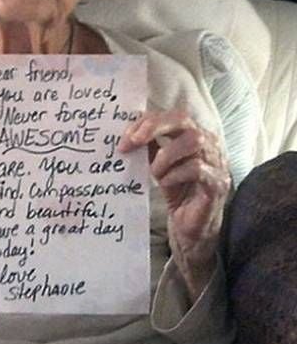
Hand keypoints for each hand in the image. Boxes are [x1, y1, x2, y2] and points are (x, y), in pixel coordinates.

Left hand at [118, 109, 230, 301]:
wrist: (191, 228)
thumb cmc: (178, 191)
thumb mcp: (159, 165)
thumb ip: (149, 147)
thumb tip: (128, 133)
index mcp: (195, 135)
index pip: (173, 115)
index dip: (148, 121)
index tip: (126, 137)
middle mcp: (210, 144)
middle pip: (185, 120)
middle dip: (154, 126)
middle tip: (133, 141)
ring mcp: (217, 163)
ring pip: (193, 141)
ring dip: (165, 155)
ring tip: (154, 172)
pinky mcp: (218, 184)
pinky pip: (197, 169)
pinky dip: (176, 174)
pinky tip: (166, 183)